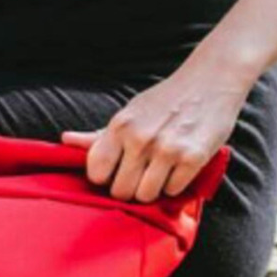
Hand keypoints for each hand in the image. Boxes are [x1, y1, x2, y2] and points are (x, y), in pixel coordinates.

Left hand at [59, 61, 248, 201]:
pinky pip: (173, 191)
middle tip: (139, 176)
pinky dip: (175, 185)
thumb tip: (65, 141)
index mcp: (120, 126)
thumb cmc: (165, 100)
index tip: (115, 173)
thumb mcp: (129, 112)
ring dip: (152, 190)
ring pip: (146, 196)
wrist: (210, 80)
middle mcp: (140, 138)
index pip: (96, 172)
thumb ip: (99, 134)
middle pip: (120, 191)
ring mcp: (167, 149)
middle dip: (129, 189)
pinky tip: (177, 169)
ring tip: (158, 173)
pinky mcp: (193, 158)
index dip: (104, 178)